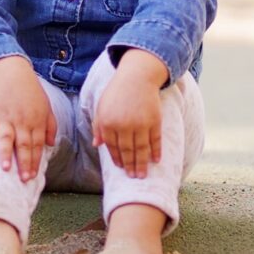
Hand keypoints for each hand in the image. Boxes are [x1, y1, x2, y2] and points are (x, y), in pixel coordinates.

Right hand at [0, 57, 57, 180]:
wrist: (12, 73)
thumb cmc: (31, 92)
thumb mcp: (46, 106)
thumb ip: (50, 126)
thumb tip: (50, 145)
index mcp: (37, 121)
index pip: (37, 145)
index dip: (35, 161)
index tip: (32, 176)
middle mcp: (22, 121)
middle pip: (24, 144)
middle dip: (24, 162)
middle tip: (23, 179)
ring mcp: (6, 117)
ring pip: (6, 138)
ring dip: (6, 153)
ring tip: (6, 168)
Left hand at [93, 51, 166, 178]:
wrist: (137, 77)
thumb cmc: (117, 92)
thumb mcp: (102, 106)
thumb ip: (98, 126)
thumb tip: (97, 145)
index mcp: (108, 122)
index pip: (112, 146)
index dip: (117, 158)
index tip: (121, 167)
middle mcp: (123, 125)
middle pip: (127, 151)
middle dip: (130, 166)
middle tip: (133, 177)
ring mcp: (140, 124)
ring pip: (141, 149)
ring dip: (142, 164)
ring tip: (143, 175)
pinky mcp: (154, 121)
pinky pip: (155, 140)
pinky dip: (156, 151)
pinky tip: (156, 160)